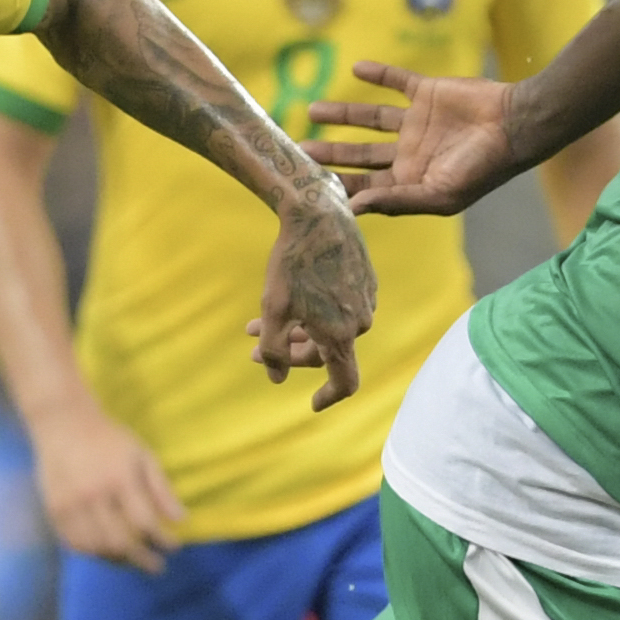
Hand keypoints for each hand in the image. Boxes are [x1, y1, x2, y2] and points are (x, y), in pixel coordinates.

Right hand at [27, 403, 188, 569]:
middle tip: (156, 566)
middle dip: (142, 560)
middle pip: (120, 542)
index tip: (174, 547)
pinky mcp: (54, 510)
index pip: (144, 522)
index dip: (162, 540)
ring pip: (96, 548)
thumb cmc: (109, 438)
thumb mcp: (143, 455)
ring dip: (118, 560)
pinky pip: (74, 544)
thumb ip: (161, 488)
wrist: (63, 424)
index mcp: (119, 478)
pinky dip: (93, 553)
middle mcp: (93, 495)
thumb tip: (181, 520)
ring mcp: (70, 505)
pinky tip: (107, 552)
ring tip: (132, 561)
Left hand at [241, 192, 377, 411]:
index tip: (312, 404)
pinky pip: (339, 306)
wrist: (318, 215)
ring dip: (297, 330)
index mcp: (342, 336)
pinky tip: (289, 298)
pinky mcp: (365, 279)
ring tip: (257, 322)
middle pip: (326, 351)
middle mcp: (361, 322)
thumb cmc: (293, 264)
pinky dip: (314, 310)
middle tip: (254, 349)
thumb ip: (275, 350)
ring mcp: (366, 299)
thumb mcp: (275, 309)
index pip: (345, 382)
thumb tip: (276, 378)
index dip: (329, 397)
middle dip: (290, 353)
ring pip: (330, 326)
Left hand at [309, 60, 520, 216]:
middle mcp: (409, 152)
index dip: (337, 183)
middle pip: (360, 153)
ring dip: (342, 112)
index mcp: (410, 179)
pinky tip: (356, 66)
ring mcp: (417, 121)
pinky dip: (378, 72)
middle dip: (330, 151)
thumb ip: (395, 202)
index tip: (306, 181)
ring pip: (370, 117)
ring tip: (312, 109)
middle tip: (298, 148)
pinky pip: (397, 80)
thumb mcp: (439, 195)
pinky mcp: (427, 93)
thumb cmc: (481, 169)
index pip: (364, 184)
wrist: (515, 126)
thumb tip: (351, 209)